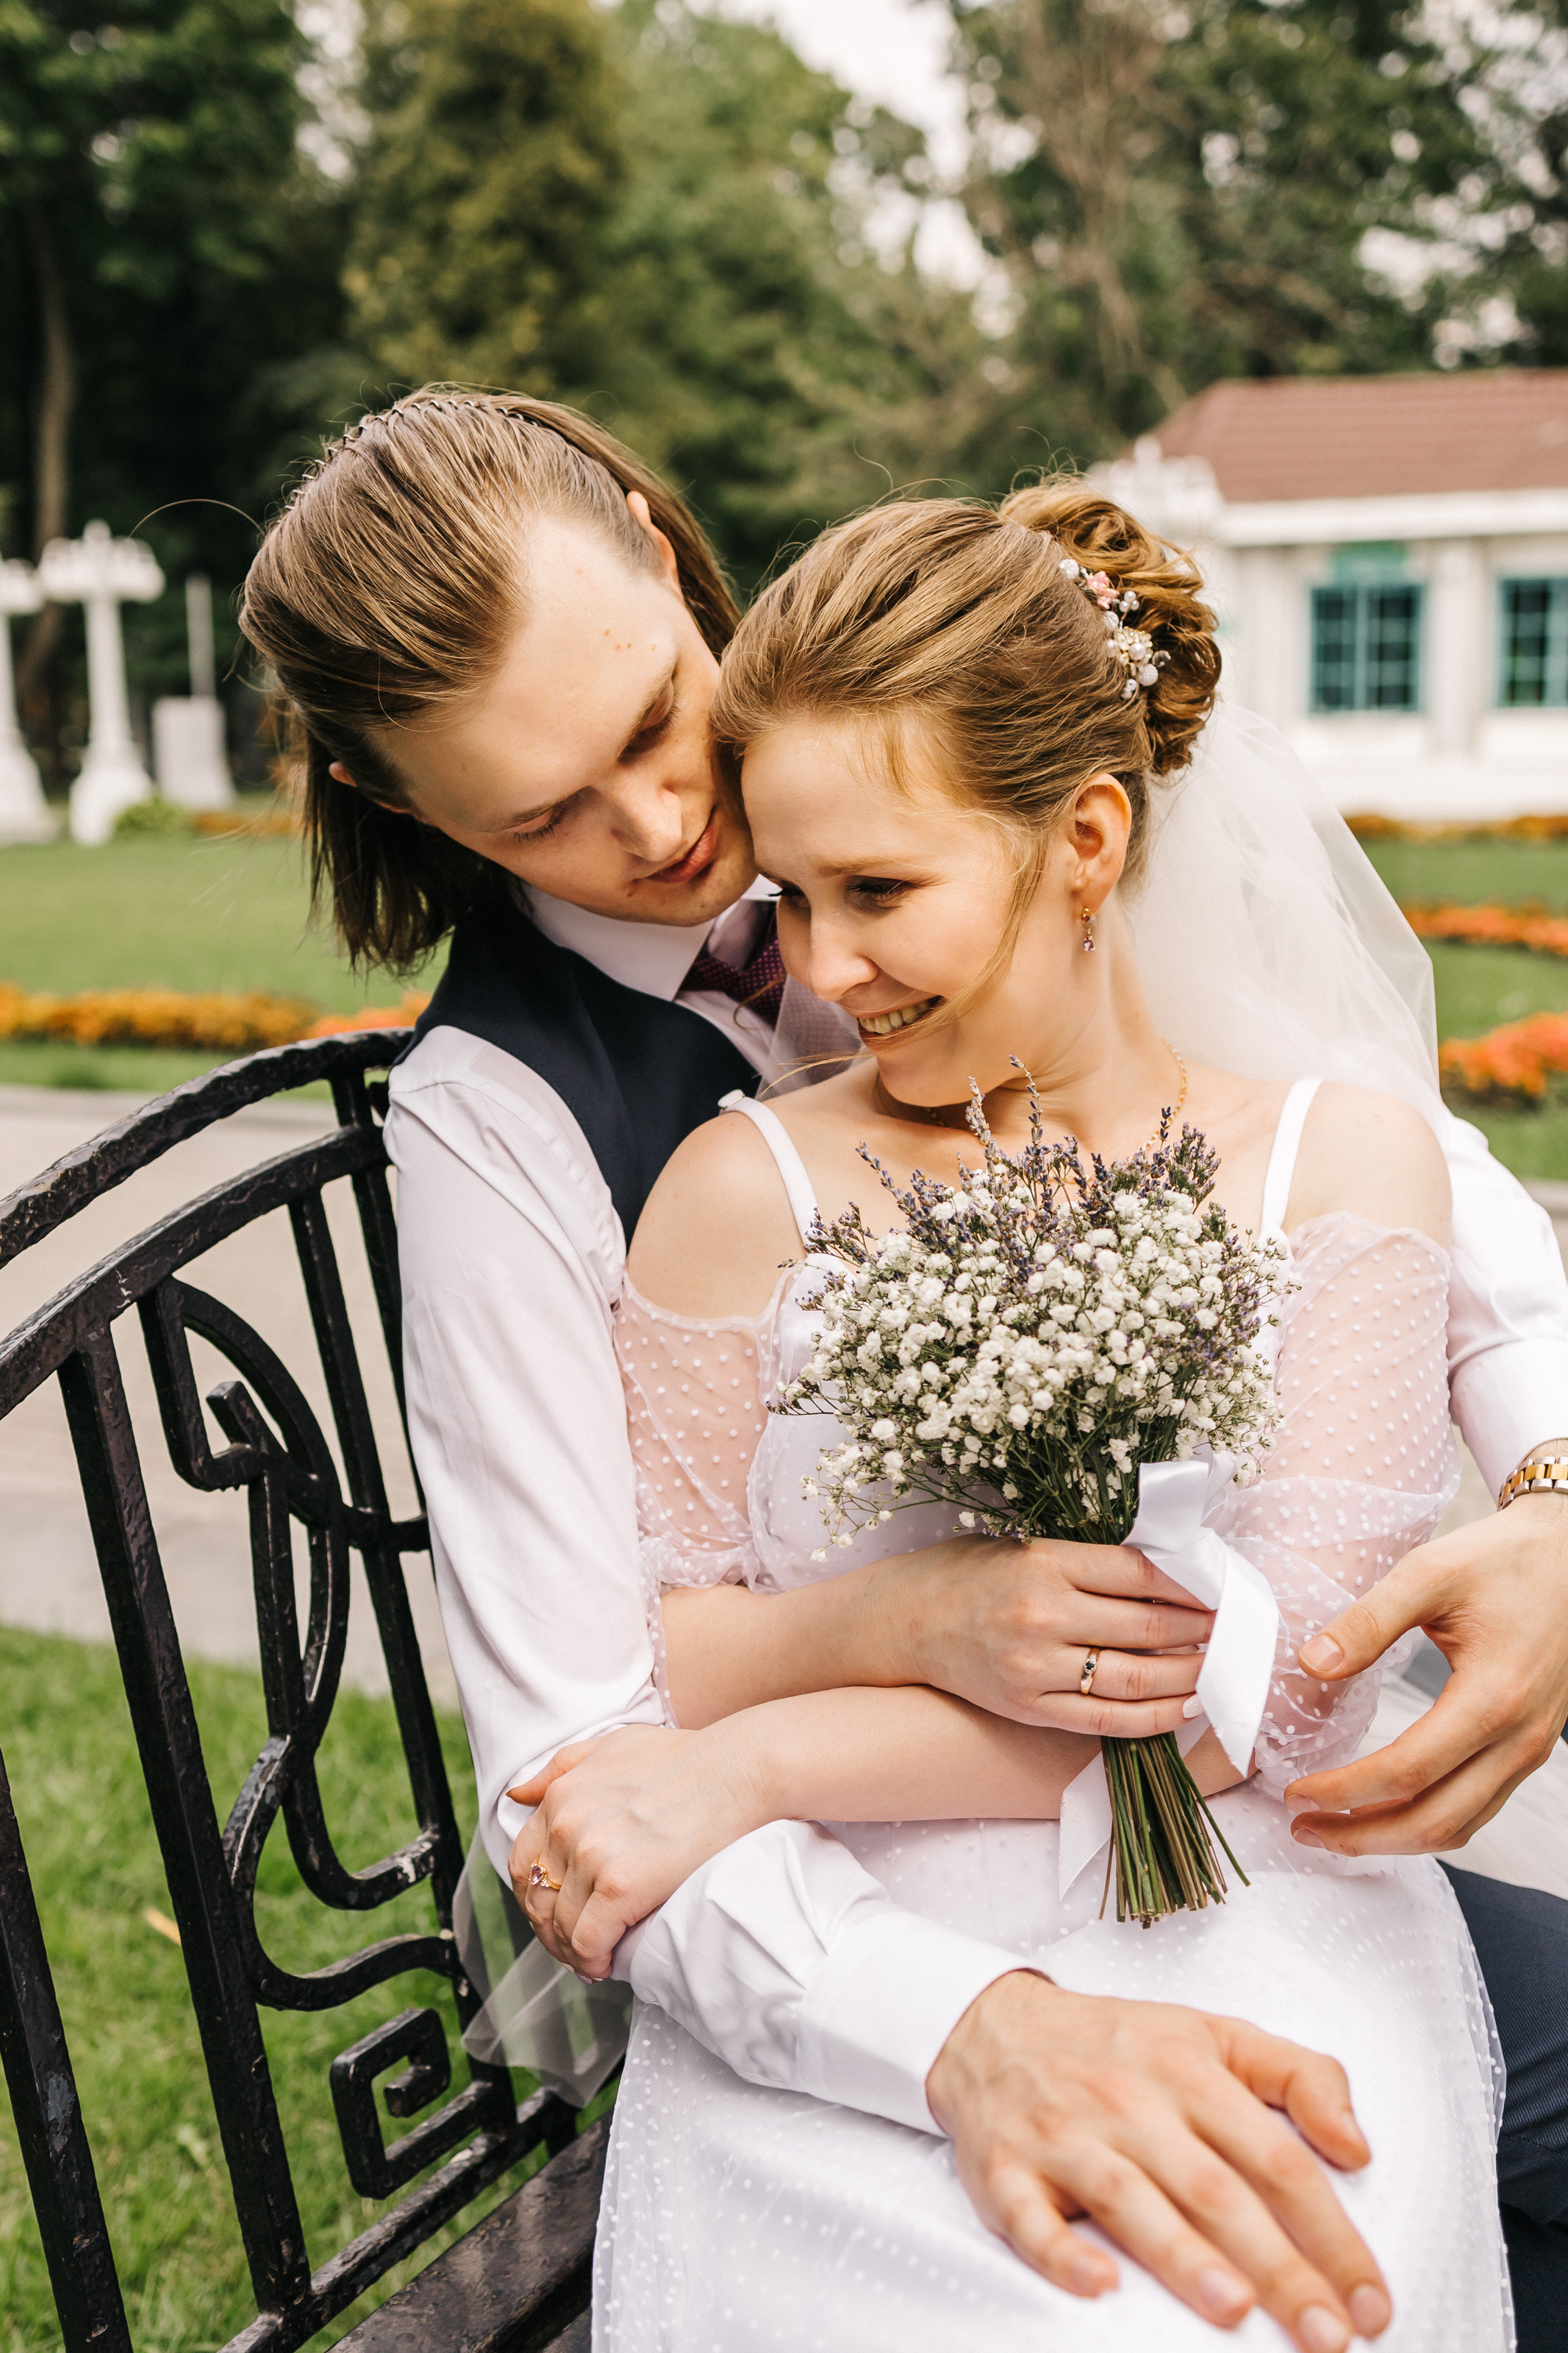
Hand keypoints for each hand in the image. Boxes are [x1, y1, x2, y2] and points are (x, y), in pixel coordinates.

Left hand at [508, 1724, 762, 1978]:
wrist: (739, 1771)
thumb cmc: (686, 1758)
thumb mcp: (613, 1745)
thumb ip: (560, 1767)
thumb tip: (518, 1794)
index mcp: (561, 1795)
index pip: (524, 1862)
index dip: (535, 1896)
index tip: (557, 1912)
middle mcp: (566, 1824)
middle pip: (537, 1899)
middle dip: (549, 1929)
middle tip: (574, 1944)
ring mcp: (592, 1855)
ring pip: (562, 1926)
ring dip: (572, 1951)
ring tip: (593, 1958)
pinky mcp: (621, 1885)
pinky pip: (588, 1941)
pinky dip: (592, 1960)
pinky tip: (607, 1963)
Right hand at [879, 1534, 1213, 1734]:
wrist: (902, 1622)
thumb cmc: (967, 1573)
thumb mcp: (1026, 1545)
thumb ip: (1089, 1560)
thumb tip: (1169, 1574)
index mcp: (1046, 1562)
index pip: (1142, 1572)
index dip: (1192, 1583)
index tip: (1219, 1588)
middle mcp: (1043, 1615)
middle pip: (1149, 1626)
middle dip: (1202, 1629)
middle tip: (1231, 1629)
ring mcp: (1036, 1667)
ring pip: (1138, 1678)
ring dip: (1190, 1674)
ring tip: (1217, 1666)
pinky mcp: (1029, 1707)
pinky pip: (1108, 1722)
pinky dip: (1156, 1718)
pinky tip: (1185, 1707)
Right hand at [927, 1972, 1389, 2349]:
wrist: (992, 2027)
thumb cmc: (1120, 2045)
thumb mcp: (1215, 2033)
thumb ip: (1299, 2076)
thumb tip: (1358, 2148)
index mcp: (1190, 2071)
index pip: (1276, 2157)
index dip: (1330, 2231)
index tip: (1369, 2297)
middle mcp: (1131, 2103)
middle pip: (1215, 2190)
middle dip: (1278, 2268)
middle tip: (1329, 2334)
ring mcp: (1066, 2137)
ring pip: (1130, 2199)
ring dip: (1181, 2256)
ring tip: (1234, 2309)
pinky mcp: (1006, 2169)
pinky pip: (1032, 2217)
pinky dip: (1062, 2252)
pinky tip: (1099, 2285)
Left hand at [1285, 1486, 1567, 1855]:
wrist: (1567, 1557)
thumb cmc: (1500, 1560)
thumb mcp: (1429, 1572)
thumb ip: (1368, 1620)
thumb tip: (1311, 1663)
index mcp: (1493, 1697)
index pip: (1409, 1772)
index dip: (1346, 1792)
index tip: (1295, 1791)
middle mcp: (1518, 1738)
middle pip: (1434, 1820)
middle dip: (1361, 1835)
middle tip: (1301, 1827)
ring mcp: (1529, 1750)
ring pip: (1459, 1825)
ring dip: (1392, 1838)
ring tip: (1331, 1829)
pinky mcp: (1527, 1749)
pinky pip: (1477, 1808)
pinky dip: (1426, 1822)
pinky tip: (1383, 1810)